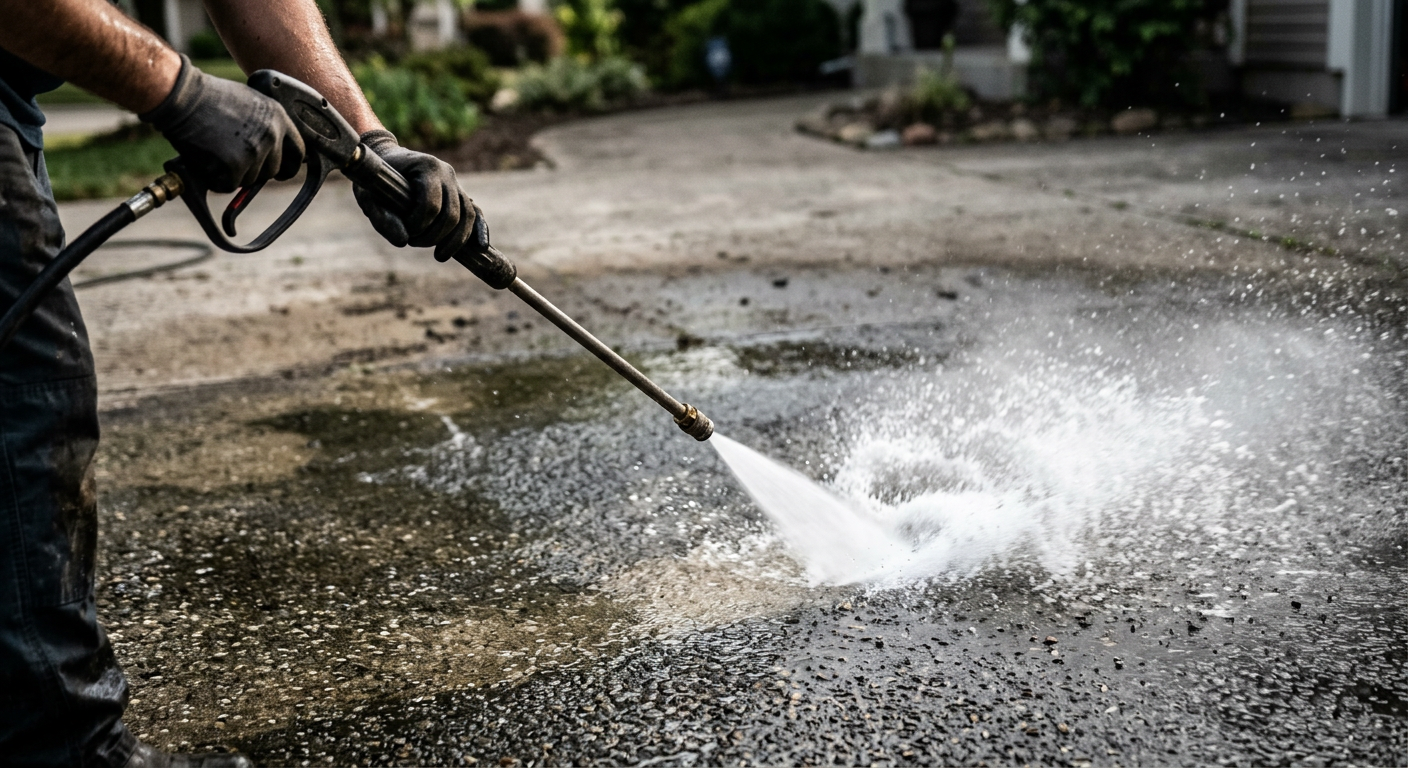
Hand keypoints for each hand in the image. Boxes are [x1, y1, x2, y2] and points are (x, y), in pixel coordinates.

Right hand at [140, 55, 304, 192]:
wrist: (182, 96)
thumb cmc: (208, 97)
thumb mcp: (249, 102)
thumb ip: (265, 124)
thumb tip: (272, 149)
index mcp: (278, 117)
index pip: (297, 151)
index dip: (288, 164)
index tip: (280, 171)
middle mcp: (271, 135)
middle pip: (272, 171)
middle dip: (254, 171)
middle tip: (232, 160)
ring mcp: (255, 151)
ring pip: (249, 180)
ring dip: (232, 174)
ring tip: (215, 151)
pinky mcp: (235, 165)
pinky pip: (229, 185)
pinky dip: (216, 180)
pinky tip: (206, 160)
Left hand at [352, 130, 485, 262]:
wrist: (386, 161)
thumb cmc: (374, 180)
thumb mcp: (368, 197)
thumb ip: (382, 219)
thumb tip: (403, 242)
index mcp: (426, 167)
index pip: (431, 204)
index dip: (419, 226)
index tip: (405, 234)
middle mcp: (447, 173)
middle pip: (452, 214)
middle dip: (434, 236)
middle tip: (414, 243)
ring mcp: (456, 183)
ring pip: (467, 216)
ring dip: (455, 241)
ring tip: (439, 256)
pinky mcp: (460, 195)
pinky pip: (476, 214)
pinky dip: (480, 231)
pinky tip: (480, 248)